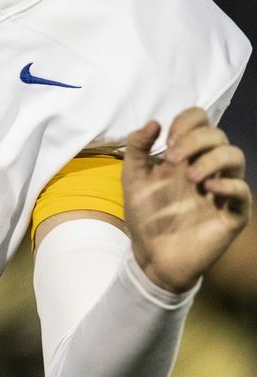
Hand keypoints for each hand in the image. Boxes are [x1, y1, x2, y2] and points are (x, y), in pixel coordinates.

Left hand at [123, 108, 251, 292]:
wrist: (151, 255)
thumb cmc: (145, 215)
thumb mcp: (133, 177)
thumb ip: (137, 148)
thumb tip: (154, 121)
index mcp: (184, 156)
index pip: (200, 121)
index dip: (187, 121)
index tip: (168, 139)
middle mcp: (206, 168)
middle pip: (218, 134)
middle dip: (195, 140)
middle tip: (173, 158)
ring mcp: (221, 189)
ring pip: (236, 156)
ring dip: (212, 158)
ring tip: (190, 177)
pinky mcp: (232, 213)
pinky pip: (243, 191)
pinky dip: (229, 184)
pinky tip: (208, 188)